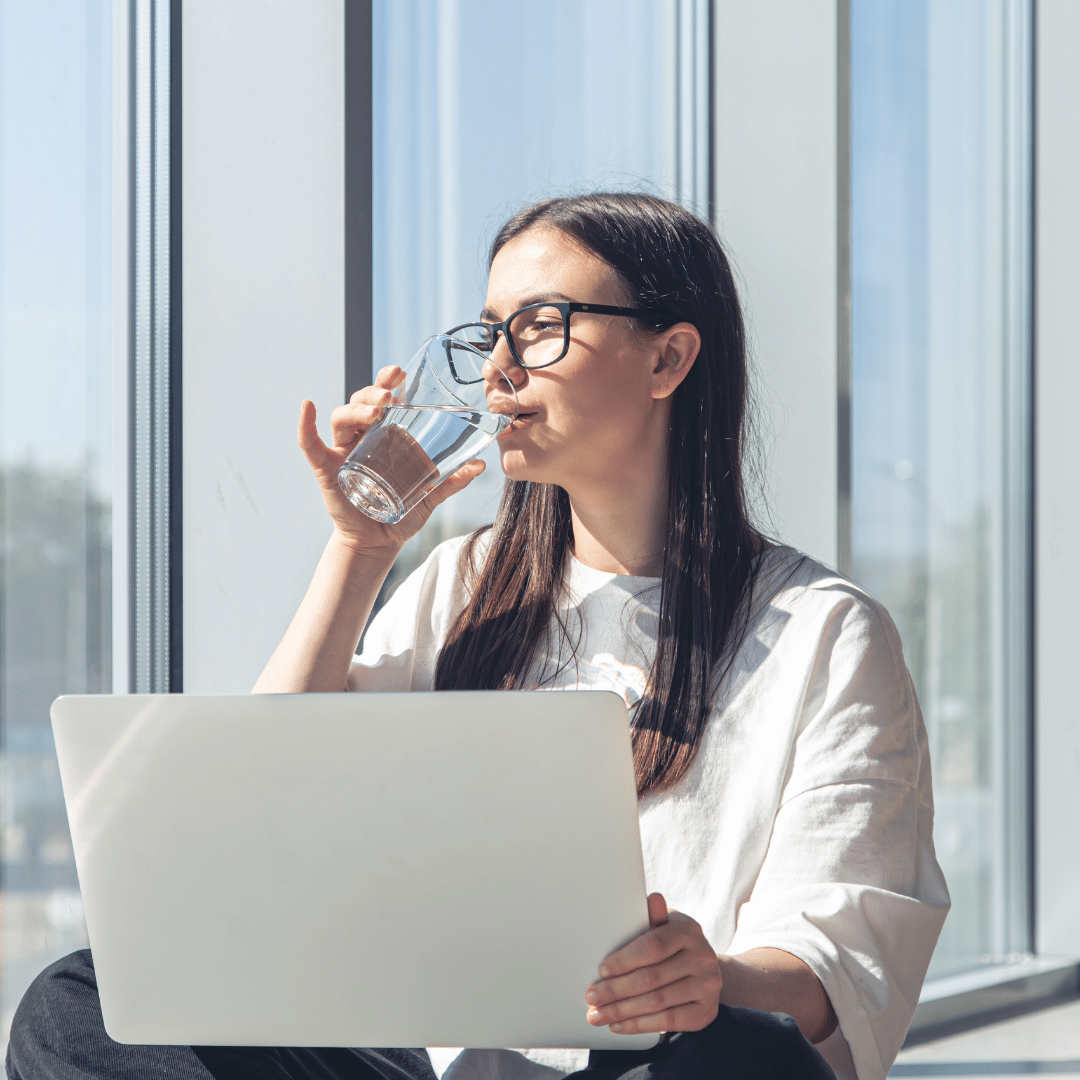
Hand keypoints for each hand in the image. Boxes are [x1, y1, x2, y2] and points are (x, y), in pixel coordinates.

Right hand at [298, 365, 485, 553]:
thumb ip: (451, 481)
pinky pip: (311, 444)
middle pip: (361, 402)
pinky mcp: (327, 469)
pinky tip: (307, 408)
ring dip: (356, 409)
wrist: (379, 542)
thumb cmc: (402, 512)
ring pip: (342, 417)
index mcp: (385, 434)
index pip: (382, 399)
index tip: (399, 372)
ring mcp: (343, 451)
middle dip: (373, 392)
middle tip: (390, 396)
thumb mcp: (431, 495)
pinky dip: (305, 426)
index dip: (387, 381)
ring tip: (376, 412)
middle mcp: (362, 436)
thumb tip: (480, 466)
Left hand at [585, 893, 721, 1034]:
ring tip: (598, 1014)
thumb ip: (652, 916)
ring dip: (622, 1011)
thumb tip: (653, 899)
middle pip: (652, 978)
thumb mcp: (664, 924)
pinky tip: (619, 1025)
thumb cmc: (672, 942)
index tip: (601, 970)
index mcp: (688, 929)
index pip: (653, 946)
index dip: (625, 960)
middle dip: (616, 990)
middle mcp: (703, 957)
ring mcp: (708, 985)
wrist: (704, 968)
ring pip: (657, 1002)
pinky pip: (669, 1021)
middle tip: (591, 998)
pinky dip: (640, 1025)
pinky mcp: (707, 1011)